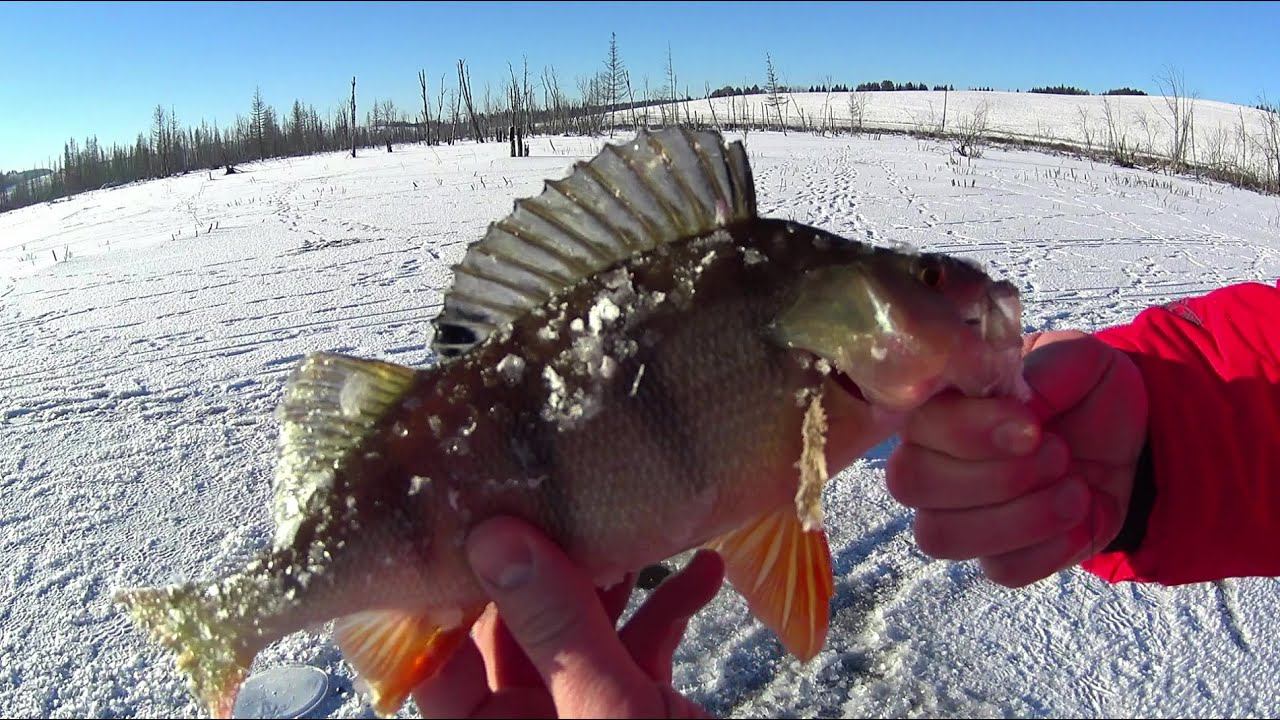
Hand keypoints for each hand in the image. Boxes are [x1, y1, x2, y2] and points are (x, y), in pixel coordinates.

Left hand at [412, 516, 722, 717]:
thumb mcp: (605, 710)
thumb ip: (556, 628)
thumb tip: (495, 539)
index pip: (443, 657)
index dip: (446, 588)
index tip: (463, 513)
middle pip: (516, 626)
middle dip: (545, 562)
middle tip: (561, 492)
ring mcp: (585, 709)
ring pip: (583, 625)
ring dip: (615, 574)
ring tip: (634, 517)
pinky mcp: (638, 705)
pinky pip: (643, 645)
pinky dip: (672, 606)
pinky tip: (705, 570)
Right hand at [884, 330, 1148, 586]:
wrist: (1131, 441)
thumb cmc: (1084, 391)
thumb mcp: (1078, 359)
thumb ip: (1047, 368)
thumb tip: (1020, 411)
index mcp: (941, 407)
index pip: (915, 427)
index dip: (968, 433)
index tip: (1033, 427)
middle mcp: (931, 462)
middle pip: (910, 483)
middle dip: (996, 475)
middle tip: (1059, 454)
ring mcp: (956, 516)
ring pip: (941, 536)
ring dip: (1021, 517)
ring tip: (1076, 488)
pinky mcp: (997, 558)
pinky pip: (1000, 571)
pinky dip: (1050, 548)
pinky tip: (1081, 516)